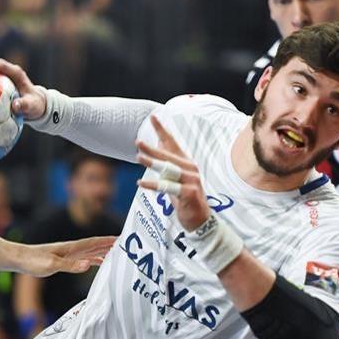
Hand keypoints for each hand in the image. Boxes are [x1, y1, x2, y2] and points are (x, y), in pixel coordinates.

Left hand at [21, 236, 115, 276]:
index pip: (94, 242)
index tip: (122, 239)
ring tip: (117, 253)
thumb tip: (88, 265)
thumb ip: (69, 265)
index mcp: (71, 248)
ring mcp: (68, 254)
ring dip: (104, 251)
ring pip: (91, 251)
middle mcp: (72, 249)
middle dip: (110, 244)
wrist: (19, 258)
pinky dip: (93, 259)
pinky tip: (97, 262)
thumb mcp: (51, 265)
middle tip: (127, 245)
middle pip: (95, 245)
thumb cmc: (33, 261)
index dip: (108, 240)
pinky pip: (83, 258)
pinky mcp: (64, 259)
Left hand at [136, 115, 209, 230]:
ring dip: (153, 162)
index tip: (153, 117)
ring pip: (168, 169)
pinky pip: (168, 187)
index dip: (162, 131)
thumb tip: (155, 146)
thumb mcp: (175, 179)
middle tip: (138, 142)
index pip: (173, 143)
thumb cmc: (185, 200)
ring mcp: (191, 180)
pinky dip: (153, 185)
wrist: (201, 221)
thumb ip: (167, 163)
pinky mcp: (189, 193)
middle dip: (152, 148)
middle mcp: (190, 169)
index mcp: (186, 163)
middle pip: (168, 155)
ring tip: (138, 157)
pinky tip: (140, 183)